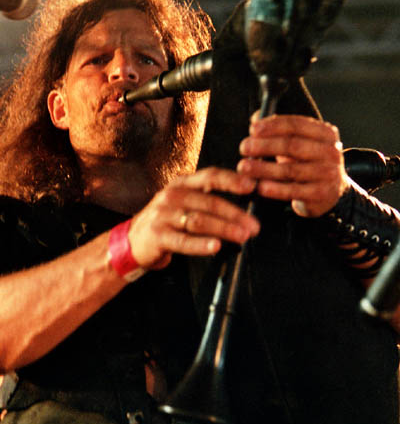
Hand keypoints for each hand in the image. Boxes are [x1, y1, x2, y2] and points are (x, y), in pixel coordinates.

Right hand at [128, 167, 259, 269]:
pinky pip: (183, 240)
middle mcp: (172, 195)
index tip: (252, 186)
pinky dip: (201, 244)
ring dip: (223, 229)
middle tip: (253, 226)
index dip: (232, 180)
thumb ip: (208, 200)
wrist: (133, 240)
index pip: (210, 176)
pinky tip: (215, 247)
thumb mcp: (184, 203)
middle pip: (209, 202)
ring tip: (241, 236)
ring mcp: (163, 214)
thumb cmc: (166, 222)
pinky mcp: (157, 234)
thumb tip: (244, 212)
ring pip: (199, 220)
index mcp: (182, 184)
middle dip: (235, 214)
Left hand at [237, 113, 349, 217]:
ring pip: (291, 170)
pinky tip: (260, 187)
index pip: (296, 125)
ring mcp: (329, 173)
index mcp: (325, 133)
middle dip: (265, 146)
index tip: (252, 130)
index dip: (272, 126)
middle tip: (244, 148)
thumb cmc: (306, 162)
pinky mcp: (323, 194)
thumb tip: (256, 118)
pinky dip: (276, 189)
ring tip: (245, 168)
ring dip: (264, 169)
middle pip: (293, 146)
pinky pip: (295, 190)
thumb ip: (277, 129)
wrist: (328, 191)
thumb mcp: (297, 142)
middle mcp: (331, 151)